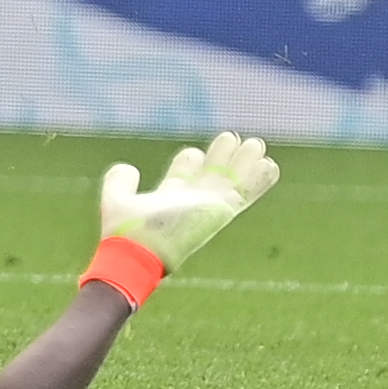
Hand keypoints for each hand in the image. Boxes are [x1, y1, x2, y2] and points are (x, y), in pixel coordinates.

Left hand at [98, 130, 279, 273]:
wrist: (137, 251)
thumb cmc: (124, 233)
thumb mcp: (116, 199)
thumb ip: (119, 181)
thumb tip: (128, 168)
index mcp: (168, 199)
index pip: (183, 178)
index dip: (189, 164)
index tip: (194, 151)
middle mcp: (191, 204)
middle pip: (211, 176)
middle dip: (222, 158)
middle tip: (232, 137)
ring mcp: (208, 208)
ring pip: (231, 182)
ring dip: (245, 164)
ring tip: (257, 145)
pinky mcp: (220, 212)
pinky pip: (244, 194)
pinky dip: (258, 181)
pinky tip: (271, 165)